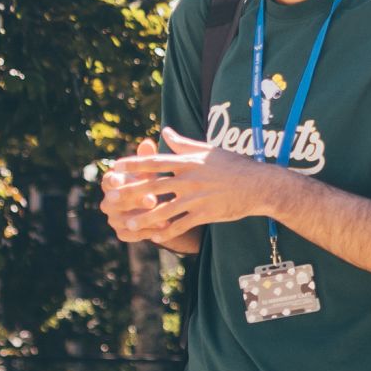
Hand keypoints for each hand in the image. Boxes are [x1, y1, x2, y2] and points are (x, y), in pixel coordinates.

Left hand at [108, 129, 290, 243]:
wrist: (259, 185)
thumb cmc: (233, 165)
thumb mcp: (207, 150)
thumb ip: (183, 144)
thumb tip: (165, 132)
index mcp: (188, 162)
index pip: (155, 162)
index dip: (133, 165)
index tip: (115, 167)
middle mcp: (190, 179)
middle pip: (154, 186)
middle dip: (130, 193)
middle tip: (111, 199)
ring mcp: (198, 198)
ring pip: (165, 209)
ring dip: (145, 217)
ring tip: (128, 224)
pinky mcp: (206, 214)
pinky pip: (182, 225)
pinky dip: (168, 232)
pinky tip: (154, 237)